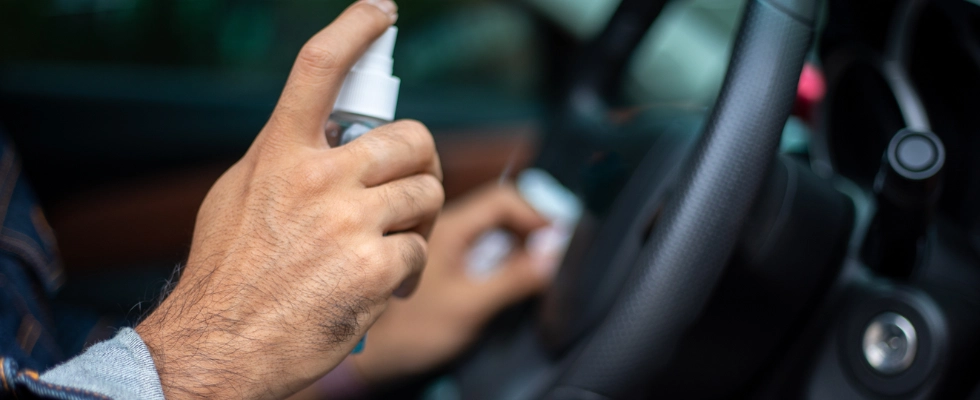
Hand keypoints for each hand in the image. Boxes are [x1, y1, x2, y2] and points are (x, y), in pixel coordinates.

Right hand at [135, 1, 443, 398]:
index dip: (355, 29)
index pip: (319, 70)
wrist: (222, 347)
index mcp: (280, 155)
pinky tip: (381, 285)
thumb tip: (323, 135)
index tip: (380, 11)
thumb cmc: (229, 276)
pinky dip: (409, 269)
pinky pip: (421, 249)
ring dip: (417, 220)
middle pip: (410, 138)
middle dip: (420, 163)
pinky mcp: (377, 266)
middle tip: (409, 186)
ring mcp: (350, 222)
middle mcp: (318, 179)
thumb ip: (283, 160)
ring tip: (389, 245)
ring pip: (426, 193)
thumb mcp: (237, 198)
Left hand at [350, 184, 558, 383]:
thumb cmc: (408, 332)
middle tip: (549, 252)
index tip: (557, 237)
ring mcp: (438, 242)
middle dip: (527, 225)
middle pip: (495, 207)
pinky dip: (497, 252)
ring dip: (513, 239)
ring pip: (485, 225)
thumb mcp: (469, 306)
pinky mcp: (436, 261)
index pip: (501, 200)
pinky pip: (474, 243)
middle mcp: (441, 227)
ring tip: (532, 264)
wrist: (369, 353)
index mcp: (447, 228)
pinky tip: (506, 273)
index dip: (534, 214)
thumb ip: (512, 278)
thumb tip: (552, 254)